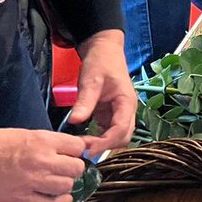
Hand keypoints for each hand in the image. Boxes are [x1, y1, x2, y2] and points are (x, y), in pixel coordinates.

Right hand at [0, 127, 86, 201]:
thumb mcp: (27, 134)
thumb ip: (50, 142)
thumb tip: (73, 147)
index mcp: (44, 141)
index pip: (78, 147)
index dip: (77, 151)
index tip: (73, 155)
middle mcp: (42, 160)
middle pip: (76, 168)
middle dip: (74, 169)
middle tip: (65, 170)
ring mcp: (32, 181)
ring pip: (66, 186)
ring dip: (65, 186)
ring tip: (58, 184)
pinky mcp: (21, 198)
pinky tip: (60, 199)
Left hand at [70, 29, 134, 154]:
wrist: (103, 50)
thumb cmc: (100, 62)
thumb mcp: (91, 80)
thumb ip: (85, 101)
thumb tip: (74, 121)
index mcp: (127, 102)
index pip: (121, 129)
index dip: (106, 143)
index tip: (88, 151)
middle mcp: (127, 110)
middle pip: (123, 137)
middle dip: (105, 147)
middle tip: (82, 150)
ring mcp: (120, 113)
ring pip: (117, 137)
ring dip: (102, 145)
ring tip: (81, 147)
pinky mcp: (111, 114)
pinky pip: (108, 132)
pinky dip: (98, 140)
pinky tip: (84, 141)